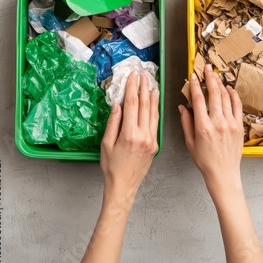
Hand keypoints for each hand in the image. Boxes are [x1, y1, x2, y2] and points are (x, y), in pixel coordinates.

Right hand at [100, 70, 158, 204]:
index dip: (132, 88)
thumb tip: (118, 105)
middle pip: (144, 105)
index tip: (133, 77)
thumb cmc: (112, 167)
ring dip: (152, 97)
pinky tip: (155, 102)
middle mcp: (143, 136)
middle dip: (144, 88)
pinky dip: (156, 110)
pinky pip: (156, 123)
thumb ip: (113, 123)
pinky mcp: (155, 144)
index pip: (131, 104)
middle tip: (144, 75)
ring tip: (152, 84)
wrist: (124, 186)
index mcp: (129, 135)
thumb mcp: (106, 144)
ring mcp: (151, 140)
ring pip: (153, 113)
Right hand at [179, 64, 243, 197]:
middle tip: (207, 68)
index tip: (193, 76)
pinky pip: (237, 106)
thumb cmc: (205, 161)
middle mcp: (217, 123)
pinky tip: (229, 88)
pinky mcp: (239, 126)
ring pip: (225, 97)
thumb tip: (182, 106)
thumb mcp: (190, 142)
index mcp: (203, 127)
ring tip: (215, 75)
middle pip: (214, 94)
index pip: (198, 99)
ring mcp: (230, 124)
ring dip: (220, 84)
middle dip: (210, 78)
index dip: (195, 85)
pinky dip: (233, 95)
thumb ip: (186, 122)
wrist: (223, 174)